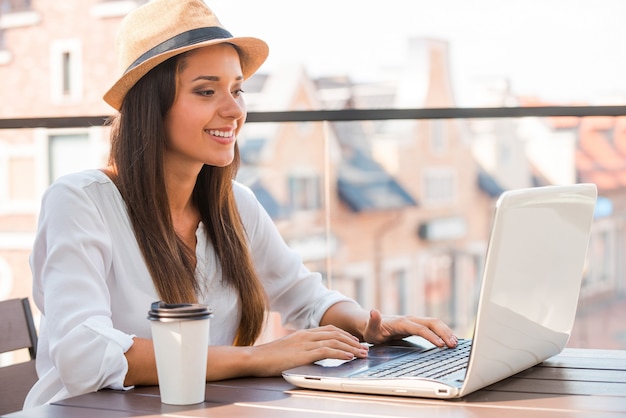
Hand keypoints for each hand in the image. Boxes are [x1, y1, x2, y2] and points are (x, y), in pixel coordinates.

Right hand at [249, 325, 368, 376]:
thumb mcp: (288, 350)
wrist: (254, 358)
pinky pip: (327, 351)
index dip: (344, 334)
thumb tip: (314, 355)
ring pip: (334, 341)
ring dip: (351, 347)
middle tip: (364, 348)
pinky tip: (348, 357)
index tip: (354, 341)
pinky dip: (340, 353)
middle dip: (352, 340)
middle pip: (336, 333)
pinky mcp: (303, 353)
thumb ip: (302, 349)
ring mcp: (305, 343)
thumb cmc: (268, 357)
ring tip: (361, 353)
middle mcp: (306, 335)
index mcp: (303, 333)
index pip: (329, 330)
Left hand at [362, 309, 457, 347]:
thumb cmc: (372, 330)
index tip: (441, 345)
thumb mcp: (370, 328)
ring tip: (455, 343)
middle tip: (453, 345)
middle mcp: (410, 320)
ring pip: (435, 323)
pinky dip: (443, 331)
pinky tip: (449, 340)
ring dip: (446, 331)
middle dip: (444, 332)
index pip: (420, 328)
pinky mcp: (417, 325)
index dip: (431, 336)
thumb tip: (374, 311)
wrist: (371, 324)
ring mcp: (415, 321)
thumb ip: (373, 321)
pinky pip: (433, 326)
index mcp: (401, 322)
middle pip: (432, 322)